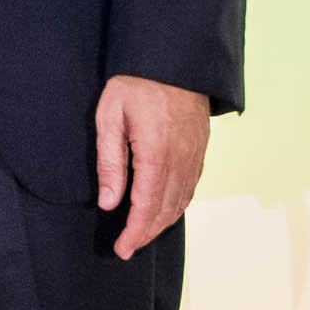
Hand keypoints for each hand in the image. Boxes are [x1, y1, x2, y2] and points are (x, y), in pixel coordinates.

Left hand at [95, 74, 209, 258]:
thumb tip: (109, 203)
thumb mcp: (110, 117)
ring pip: (181, 201)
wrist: (174, 59)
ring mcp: (194, 156)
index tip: (121, 249)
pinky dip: (177, 205)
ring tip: (142, 234)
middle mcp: (181, 161)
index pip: (146, 207)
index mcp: (156, 155)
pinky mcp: (200, 150)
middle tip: (128, 248)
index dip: (135, 233)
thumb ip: (110, 162)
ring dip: (162, 222)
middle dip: (147, 234)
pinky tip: (165, 210)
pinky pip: (191, 187)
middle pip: (165, 210)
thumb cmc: (134, 84)